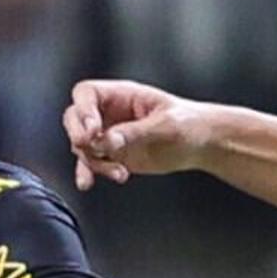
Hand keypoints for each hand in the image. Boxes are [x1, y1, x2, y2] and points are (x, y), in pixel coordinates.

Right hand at [63, 78, 215, 185]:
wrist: (201, 144)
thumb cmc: (188, 124)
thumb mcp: (165, 125)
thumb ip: (135, 132)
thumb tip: (108, 140)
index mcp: (122, 95)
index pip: (87, 94)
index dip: (83, 110)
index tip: (92, 130)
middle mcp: (111, 113)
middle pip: (75, 118)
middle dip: (78, 135)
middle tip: (91, 148)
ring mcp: (110, 135)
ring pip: (83, 146)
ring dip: (94, 161)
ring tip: (119, 172)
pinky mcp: (114, 155)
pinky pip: (92, 163)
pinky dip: (88, 173)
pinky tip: (87, 183)